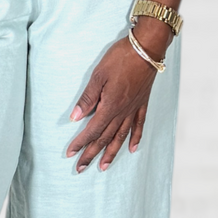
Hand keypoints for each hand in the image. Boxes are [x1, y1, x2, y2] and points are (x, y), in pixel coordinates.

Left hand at [66, 26, 166, 172]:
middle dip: (91, 154)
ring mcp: (134, 109)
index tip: (70, 154)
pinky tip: (132, 149)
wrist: (146, 49)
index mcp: (110, 106)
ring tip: (103, 166)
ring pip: (121, 137)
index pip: (92, 130)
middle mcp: (122, 112)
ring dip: (111, 153)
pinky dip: (135, 139)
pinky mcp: (142, 104)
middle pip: (105, 138)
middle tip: (81, 168)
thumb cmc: (120, 58)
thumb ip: (87, 98)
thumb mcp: (98, 75)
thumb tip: (75, 118)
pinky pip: (139, 126)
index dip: (80, 143)